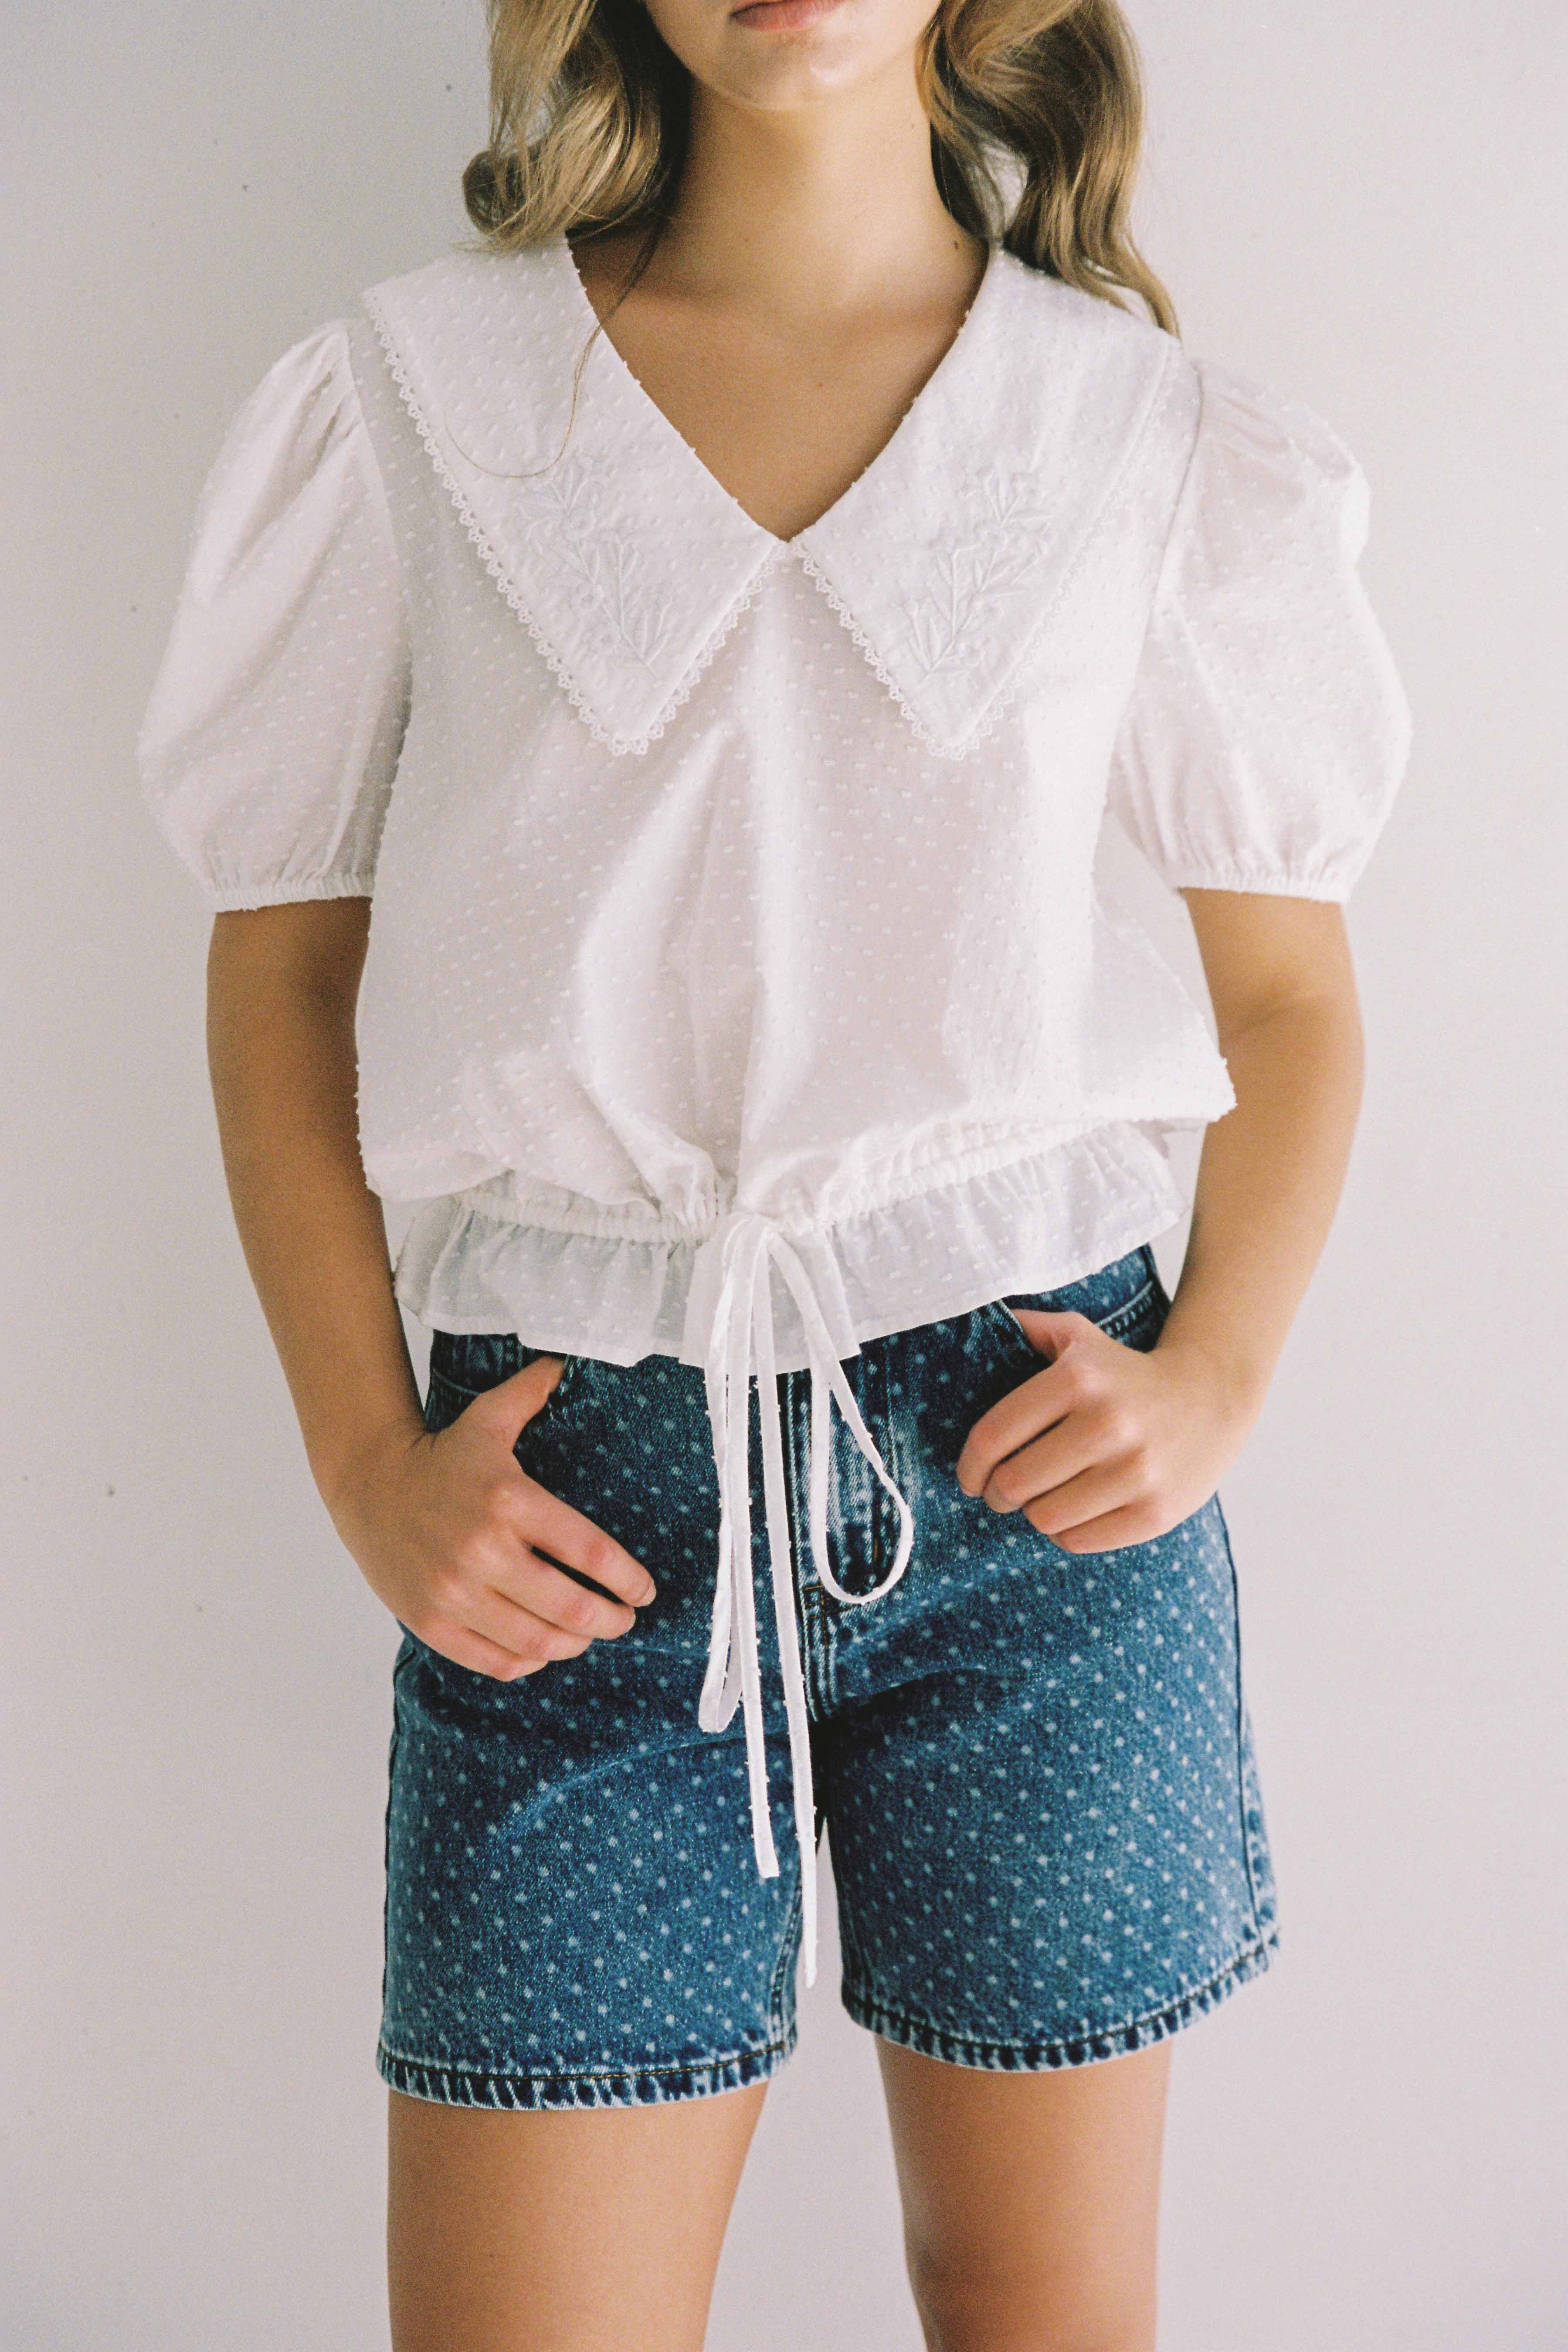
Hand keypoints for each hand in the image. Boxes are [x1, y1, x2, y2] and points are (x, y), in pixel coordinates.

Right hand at [325, 1355, 655, 1678]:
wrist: (367, 1483)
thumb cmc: (441, 1456)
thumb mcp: (487, 1418)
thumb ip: (532, 1391)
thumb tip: (565, 1361)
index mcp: (509, 1500)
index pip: (589, 1553)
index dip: (628, 1580)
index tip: (645, 1591)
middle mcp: (482, 1550)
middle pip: (571, 1607)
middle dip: (611, 1620)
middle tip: (624, 1619)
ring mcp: (454, 1592)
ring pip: (536, 1642)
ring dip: (574, 1645)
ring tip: (587, 1635)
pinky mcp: (431, 1621)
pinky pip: (494, 1661)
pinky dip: (528, 1662)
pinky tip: (541, 1649)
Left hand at [955, 1311, 1258, 1553]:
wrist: (1211, 1396)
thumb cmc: (1127, 1372)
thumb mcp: (1079, 1336)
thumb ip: (1027, 1328)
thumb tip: (981, 1322)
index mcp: (1077, 1378)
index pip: (993, 1437)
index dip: (969, 1466)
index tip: (970, 1478)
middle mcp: (1106, 1423)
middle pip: (1014, 1483)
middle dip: (998, 1493)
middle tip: (1004, 1492)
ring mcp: (1135, 1471)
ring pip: (1043, 1517)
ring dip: (1034, 1512)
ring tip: (1044, 1498)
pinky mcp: (1155, 1512)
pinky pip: (1078, 1540)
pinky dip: (1066, 1532)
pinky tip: (1075, 1512)